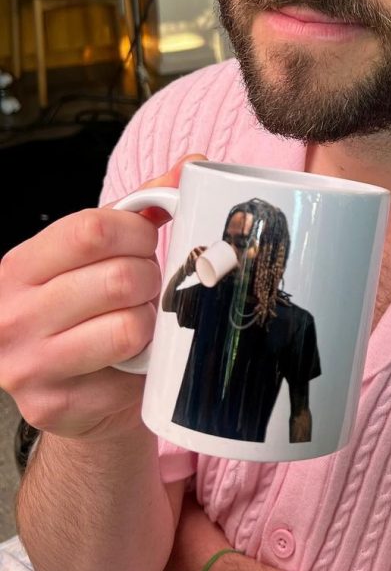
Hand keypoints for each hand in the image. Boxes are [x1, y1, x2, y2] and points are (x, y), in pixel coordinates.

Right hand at [0, 153, 205, 441]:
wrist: (74, 395)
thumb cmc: (88, 311)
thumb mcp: (99, 254)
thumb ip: (140, 207)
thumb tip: (193, 165)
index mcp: (18, 267)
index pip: (92, 229)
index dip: (137, 232)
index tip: (146, 242)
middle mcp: (10, 316)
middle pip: (119, 278)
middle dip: (150, 278)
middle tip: (144, 288)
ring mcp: (29, 365)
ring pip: (130, 326)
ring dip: (149, 320)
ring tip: (137, 320)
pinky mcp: (54, 405)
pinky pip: (131, 368)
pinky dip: (145, 359)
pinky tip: (131, 358)